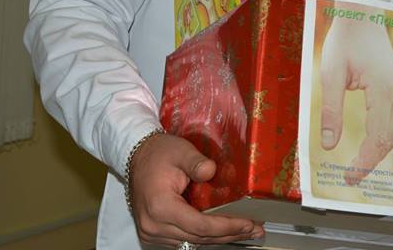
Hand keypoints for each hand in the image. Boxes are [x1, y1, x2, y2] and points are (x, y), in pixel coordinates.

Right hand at [128, 133, 262, 246]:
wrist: (137, 157)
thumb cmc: (158, 154)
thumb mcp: (181, 151)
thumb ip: (197, 162)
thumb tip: (211, 171)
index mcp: (160, 206)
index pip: (199, 225)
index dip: (226, 227)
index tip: (247, 223)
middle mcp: (153, 225)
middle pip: (198, 238)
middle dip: (229, 235)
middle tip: (254, 229)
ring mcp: (152, 232)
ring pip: (192, 242)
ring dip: (219, 238)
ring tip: (244, 231)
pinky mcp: (154, 233)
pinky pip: (184, 240)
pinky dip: (204, 236)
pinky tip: (222, 231)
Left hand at [319, 17, 392, 184]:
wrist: (362, 16)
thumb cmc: (346, 40)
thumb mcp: (331, 73)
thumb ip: (330, 110)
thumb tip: (328, 145)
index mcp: (384, 90)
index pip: (379, 138)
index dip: (365, 162)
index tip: (349, 177)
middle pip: (390, 139)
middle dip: (371, 161)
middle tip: (350, 176)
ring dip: (381, 150)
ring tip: (361, 165)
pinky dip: (392, 136)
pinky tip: (379, 146)